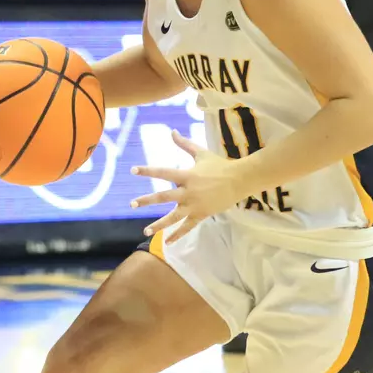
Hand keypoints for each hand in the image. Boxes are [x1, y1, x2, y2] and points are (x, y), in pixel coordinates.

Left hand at [131, 130, 245, 243]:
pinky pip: (188, 227)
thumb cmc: (219, 165)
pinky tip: (168, 242)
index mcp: (187, 175)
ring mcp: (195, 205)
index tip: (133, 170)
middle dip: (147, 200)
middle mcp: (188, 191)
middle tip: (132, 204)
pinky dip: (178, 234)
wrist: (239, 180)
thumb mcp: (201, 153)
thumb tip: (172, 131)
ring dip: (159, 225)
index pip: (163, 172)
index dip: (148, 171)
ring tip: (146, 231)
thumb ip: (184, 144)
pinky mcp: (202, 214)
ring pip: (174, 217)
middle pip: (164, 197)